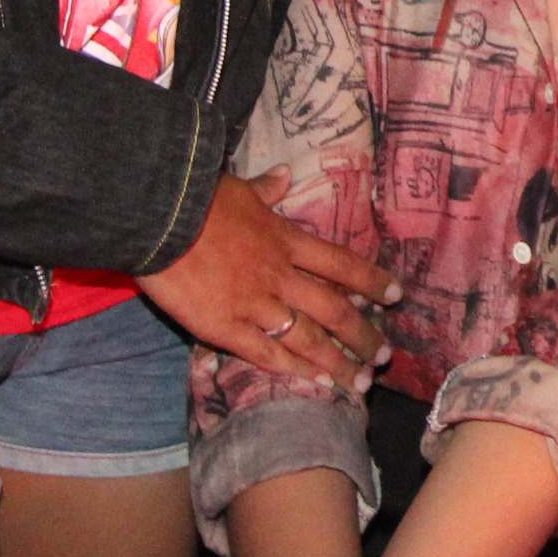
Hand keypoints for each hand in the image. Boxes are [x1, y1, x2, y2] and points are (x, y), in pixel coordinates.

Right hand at [141, 171, 398, 389]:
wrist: (160, 217)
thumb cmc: (198, 198)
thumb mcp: (240, 187)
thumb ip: (266, 189)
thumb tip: (284, 173)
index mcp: (287, 240)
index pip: (342, 264)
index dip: (372, 281)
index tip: (397, 296)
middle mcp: (281, 276)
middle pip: (334, 309)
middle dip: (363, 334)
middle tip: (385, 356)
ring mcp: (256, 305)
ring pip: (308, 338)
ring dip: (337, 361)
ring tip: (359, 382)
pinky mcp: (226, 328)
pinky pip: (266, 354)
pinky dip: (294, 370)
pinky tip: (314, 383)